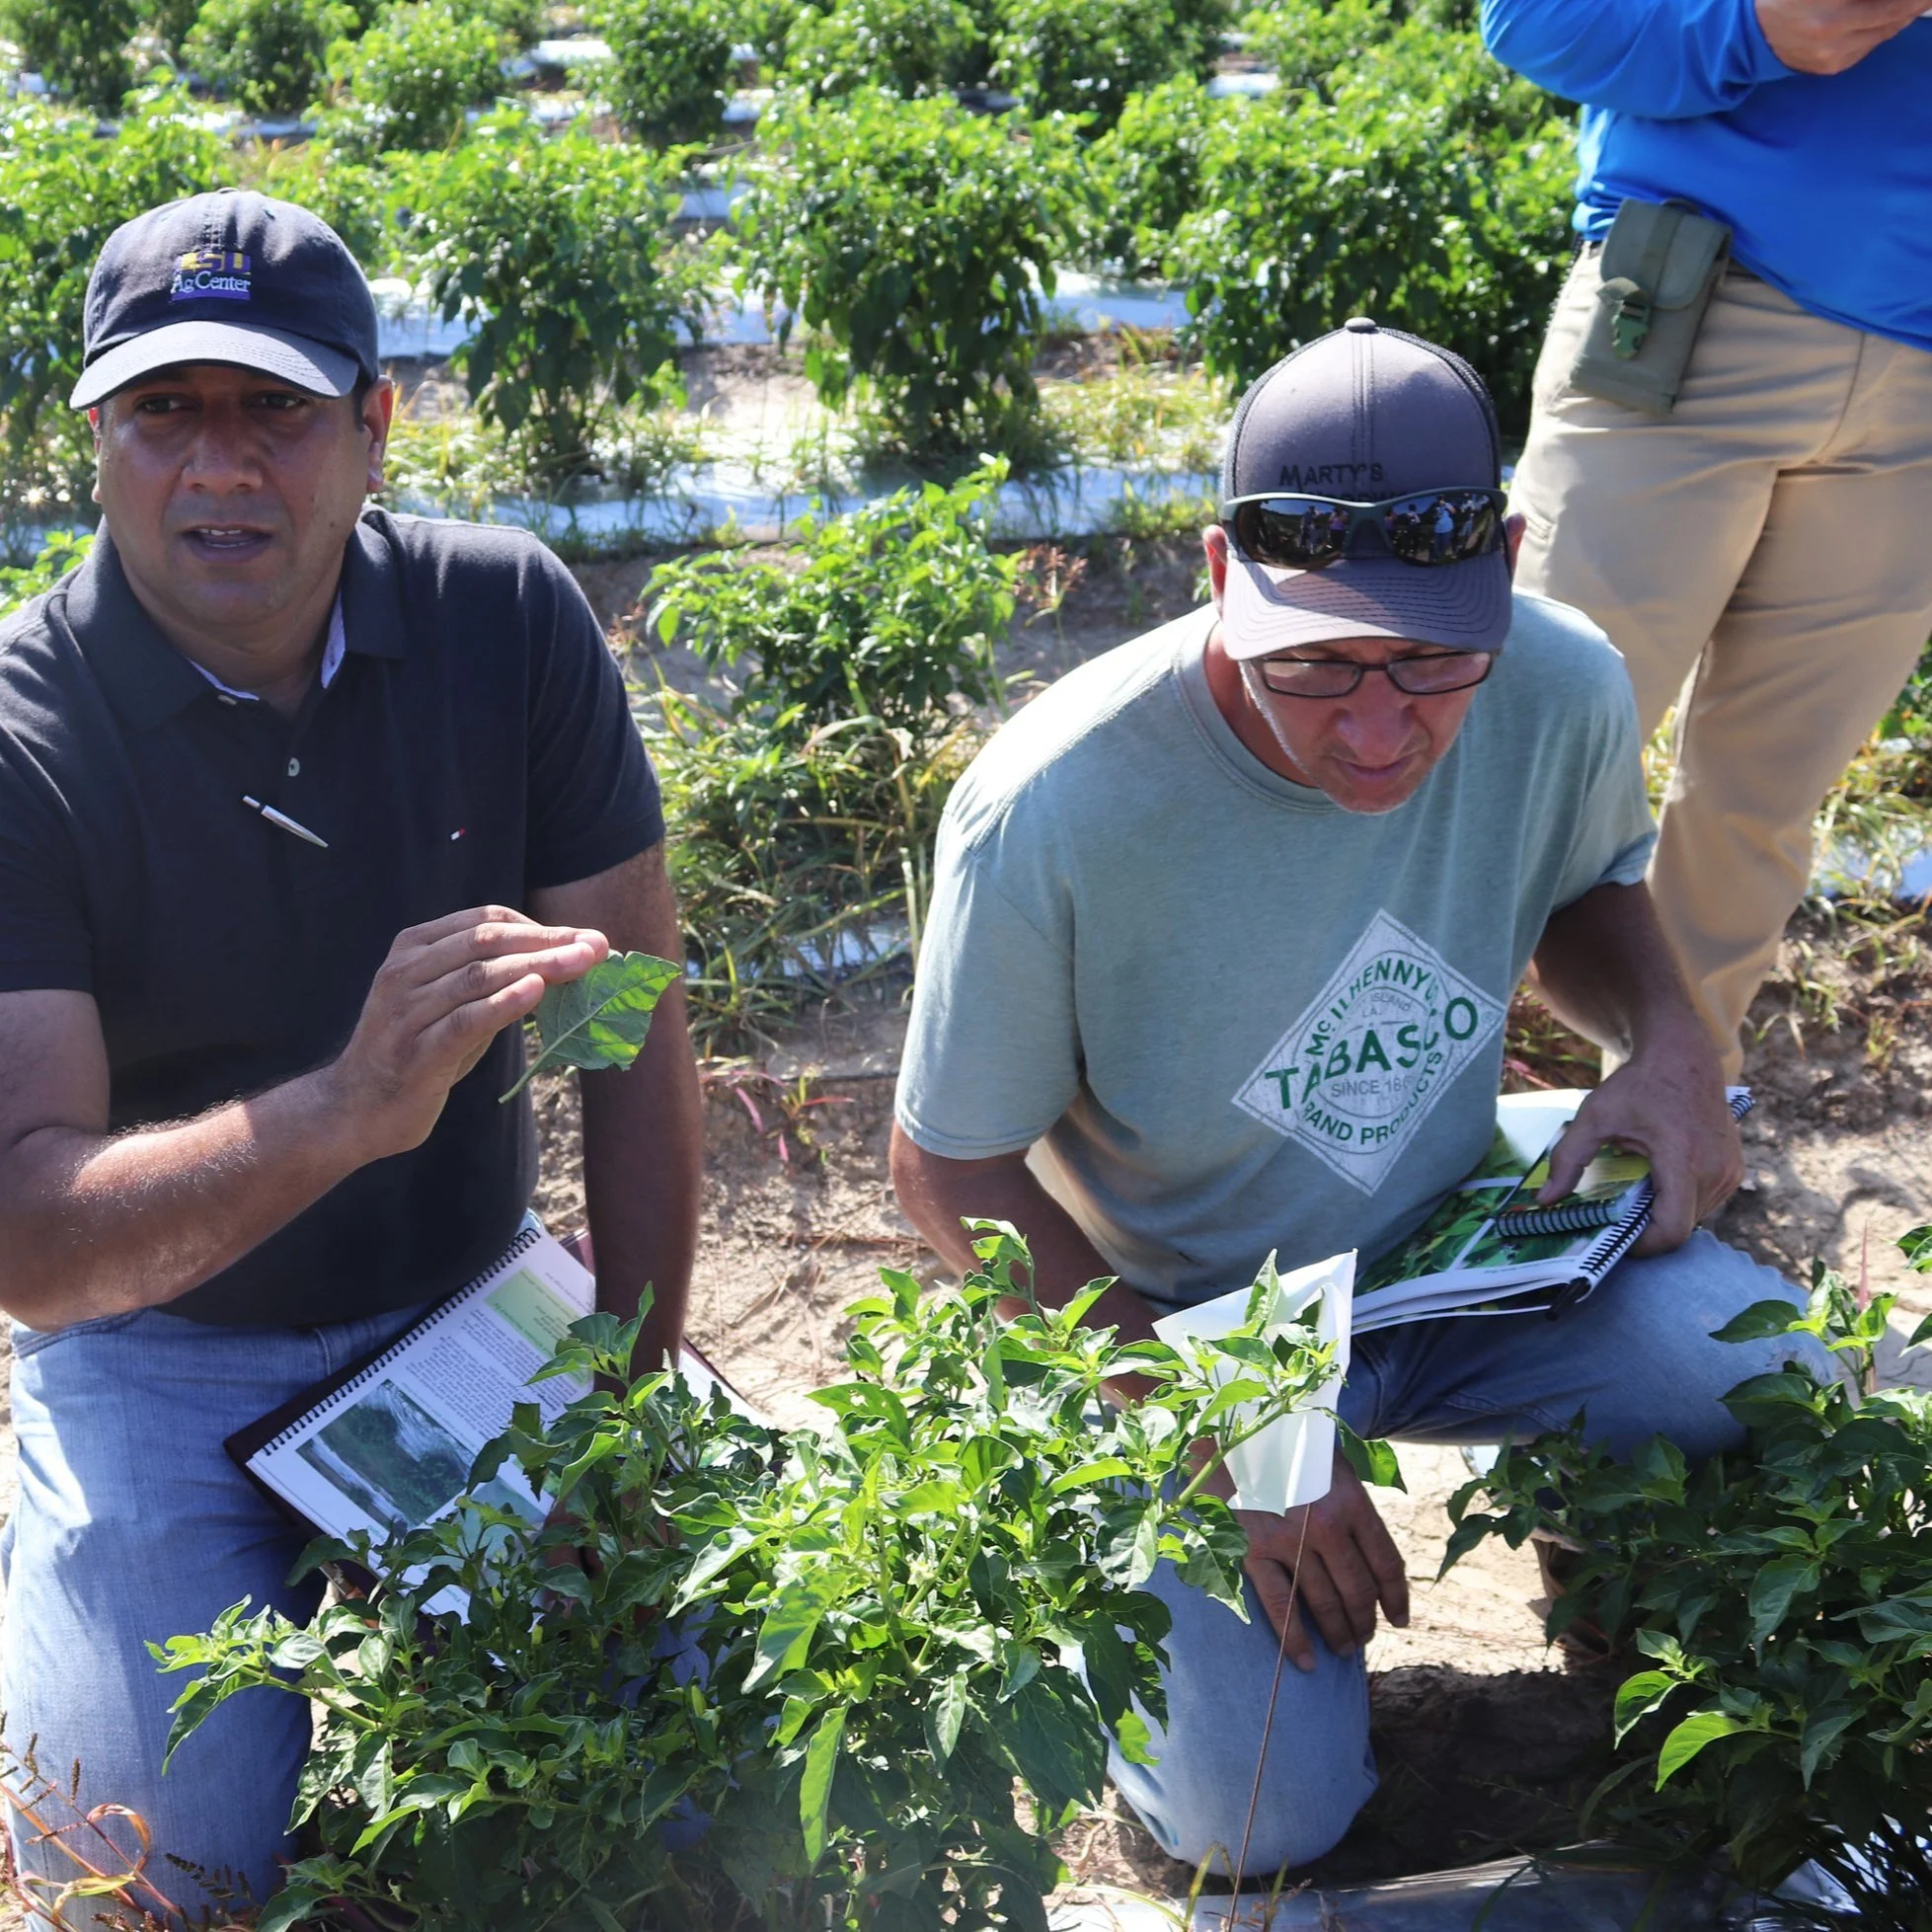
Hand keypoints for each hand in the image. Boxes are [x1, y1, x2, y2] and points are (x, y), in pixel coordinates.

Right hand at [318, 905, 608, 1160]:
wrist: (355, 1109)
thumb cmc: (416, 1052)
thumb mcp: (451, 1006)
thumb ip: (491, 982)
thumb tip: (563, 966)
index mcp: (413, 948)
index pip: (485, 921)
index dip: (539, 926)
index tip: (583, 937)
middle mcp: (405, 972)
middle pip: (487, 943)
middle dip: (547, 941)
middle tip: (597, 946)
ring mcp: (406, 1011)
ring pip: (479, 976)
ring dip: (538, 966)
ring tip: (583, 963)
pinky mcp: (415, 1052)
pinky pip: (464, 1021)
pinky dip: (503, 1003)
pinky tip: (537, 992)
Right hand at [1215, 1450, 1409, 1671]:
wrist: (1233, 1429)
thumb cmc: (1289, 1447)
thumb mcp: (1332, 1466)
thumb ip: (1353, 1507)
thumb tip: (1373, 1559)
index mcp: (1351, 1501)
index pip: (1386, 1563)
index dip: (1397, 1598)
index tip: (1400, 1620)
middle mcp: (1325, 1524)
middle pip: (1358, 1589)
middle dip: (1366, 1620)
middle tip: (1365, 1636)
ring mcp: (1288, 1540)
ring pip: (1325, 1603)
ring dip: (1340, 1633)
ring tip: (1345, 1647)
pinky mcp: (1253, 1551)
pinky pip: (1280, 1607)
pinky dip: (1295, 1641)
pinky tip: (1306, 1661)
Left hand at [1536, 1024, 1742, 1255]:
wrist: (1684, 1056)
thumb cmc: (1639, 1085)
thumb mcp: (1594, 1116)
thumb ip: (1568, 1159)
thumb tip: (1545, 1200)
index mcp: (1683, 1161)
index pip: (1672, 1231)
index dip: (1643, 1245)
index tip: (1614, 1237)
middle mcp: (1715, 1171)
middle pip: (1681, 1227)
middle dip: (1647, 1229)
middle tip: (1616, 1215)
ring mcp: (1730, 1171)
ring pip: (1696, 1218)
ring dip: (1665, 1215)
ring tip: (1635, 1193)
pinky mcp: (1735, 1168)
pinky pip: (1706, 1202)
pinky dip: (1680, 1201)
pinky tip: (1657, 1180)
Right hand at [1755, 0, 1921, 73]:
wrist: (1756, 32)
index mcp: (1824, 3)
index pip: (1883, 2)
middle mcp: (1829, 28)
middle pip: (1892, 11)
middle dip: (1914, 1)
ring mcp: (1831, 52)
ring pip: (1887, 29)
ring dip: (1905, 13)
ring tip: (1917, 2)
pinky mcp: (1832, 66)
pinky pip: (1871, 44)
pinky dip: (1886, 27)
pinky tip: (1892, 16)